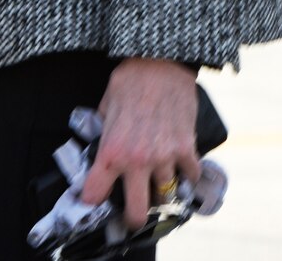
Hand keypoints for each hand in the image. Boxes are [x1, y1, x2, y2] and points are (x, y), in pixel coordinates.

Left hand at [80, 57, 200, 230]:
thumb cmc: (130, 80)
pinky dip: (185, 174)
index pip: (95, 193)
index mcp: (112, 150)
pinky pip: (189, 175)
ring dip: (160, 191)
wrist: (160, 63)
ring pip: (165, 196)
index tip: (94, 199)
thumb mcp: (105, 105)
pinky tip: (179, 166)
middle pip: (137, 212)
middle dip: (132, 218)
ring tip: (156, 183)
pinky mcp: (187, 149)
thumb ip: (103, 131)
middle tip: (131, 213)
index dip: (92, 199)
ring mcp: (165, 157)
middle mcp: (138, 160)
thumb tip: (98, 144)